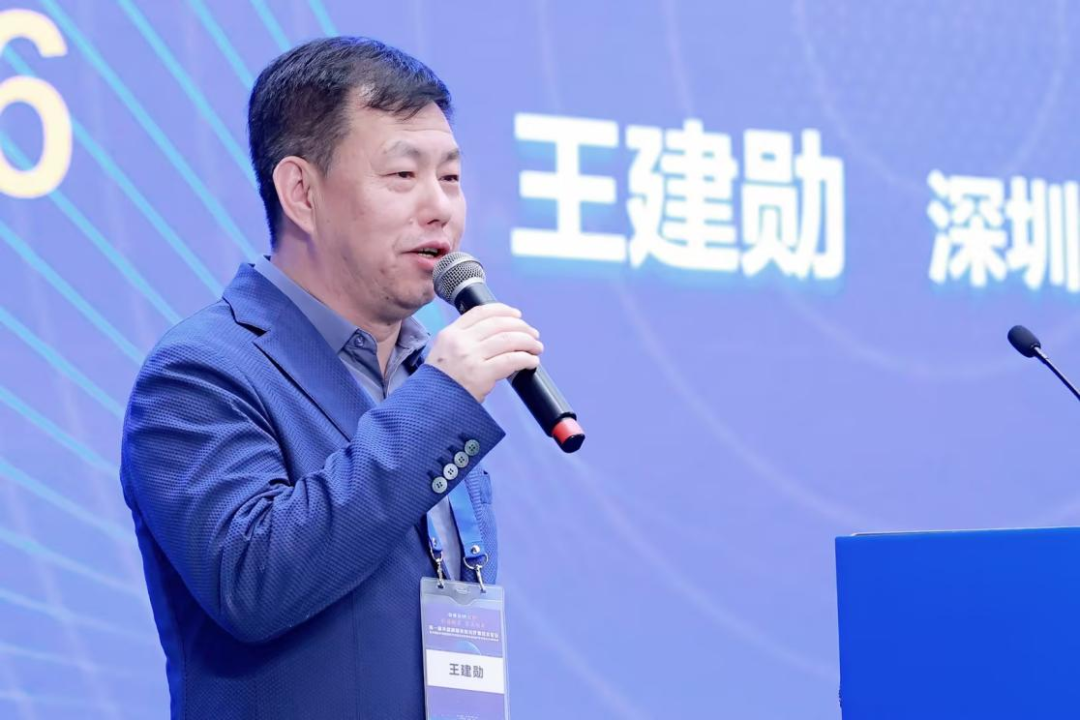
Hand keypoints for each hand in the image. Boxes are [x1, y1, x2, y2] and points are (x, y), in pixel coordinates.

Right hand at [426, 303, 542, 401]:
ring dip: (528, 342)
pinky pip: (511, 360)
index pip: (481, 312)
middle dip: (521, 326)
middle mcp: (460, 341)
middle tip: (533, 334)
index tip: (517, 315)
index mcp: (450, 333)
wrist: (432, 407)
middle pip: (499, 324)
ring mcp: (470, 357)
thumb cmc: (441, 382)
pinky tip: (532, 362)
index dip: (503, 310)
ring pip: (508, 340)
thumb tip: (499, 333)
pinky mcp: (481, 375)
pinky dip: (526, 359)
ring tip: (536, 347)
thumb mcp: (444, 352)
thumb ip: (465, 340)